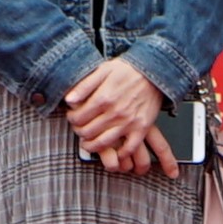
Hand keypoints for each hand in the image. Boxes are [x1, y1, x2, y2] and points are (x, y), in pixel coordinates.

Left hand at [64, 56, 172, 176]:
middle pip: (88, 132)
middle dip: (79, 132)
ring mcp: (129, 122)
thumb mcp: (103, 70)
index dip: (72, 119)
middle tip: (79, 129)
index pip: (79, 117)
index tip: (73, 117)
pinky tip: (114, 151)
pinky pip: (129, 148)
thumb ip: (84, 86)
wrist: (154, 71)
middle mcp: (115, 112)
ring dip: (92, 146)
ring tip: (88, 143)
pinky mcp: (142, 128)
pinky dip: (120, 153)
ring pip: (104, 143)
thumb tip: (68, 100)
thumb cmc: (128, 69)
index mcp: (104, 98)